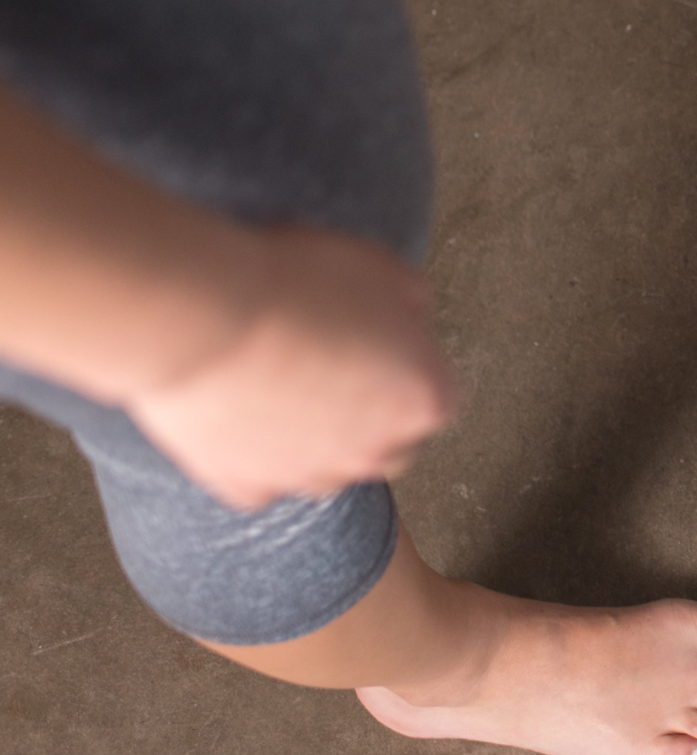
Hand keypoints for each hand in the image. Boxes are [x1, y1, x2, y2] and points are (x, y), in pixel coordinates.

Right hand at [125, 225, 459, 510]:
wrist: (205, 317)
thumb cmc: (297, 285)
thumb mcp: (386, 268)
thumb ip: (413, 306)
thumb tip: (408, 322)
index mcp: (425, 401)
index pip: (433, 393)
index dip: (403, 361)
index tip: (375, 338)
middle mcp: (376, 453)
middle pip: (388, 442)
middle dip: (370, 410)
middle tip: (331, 362)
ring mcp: (311, 477)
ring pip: (328, 466)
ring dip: (316, 435)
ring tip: (281, 382)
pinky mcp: (249, 486)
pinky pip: (263, 476)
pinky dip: (254, 452)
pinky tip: (239, 412)